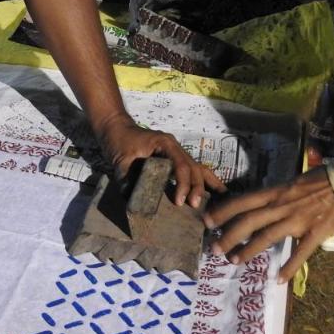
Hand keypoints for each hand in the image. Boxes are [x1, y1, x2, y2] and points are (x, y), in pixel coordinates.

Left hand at [95, 113, 225, 207]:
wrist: (115, 127)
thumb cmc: (119, 140)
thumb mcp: (120, 160)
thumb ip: (127, 180)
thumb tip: (134, 204)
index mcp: (165, 144)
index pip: (181, 165)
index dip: (183, 184)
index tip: (180, 201)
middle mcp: (175, 147)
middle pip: (193, 167)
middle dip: (197, 187)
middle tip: (194, 206)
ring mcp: (177, 152)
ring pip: (198, 168)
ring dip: (205, 185)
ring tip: (217, 203)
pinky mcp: (174, 159)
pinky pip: (193, 169)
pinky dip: (206, 180)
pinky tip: (218, 192)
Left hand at [204, 168, 333, 283]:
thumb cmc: (324, 180)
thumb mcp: (295, 183)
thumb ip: (279, 196)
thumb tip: (264, 206)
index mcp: (277, 192)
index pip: (243, 201)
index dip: (223, 211)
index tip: (207, 220)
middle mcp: (282, 205)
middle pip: (248, 221)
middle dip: (228, 235)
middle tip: (214, 248)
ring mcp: (299, 220)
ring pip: (267, 237)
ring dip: (249, 250)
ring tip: (235, 261)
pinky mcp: (316, 232)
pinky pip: (300, 253)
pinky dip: (289, 267)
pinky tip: (279, 279)